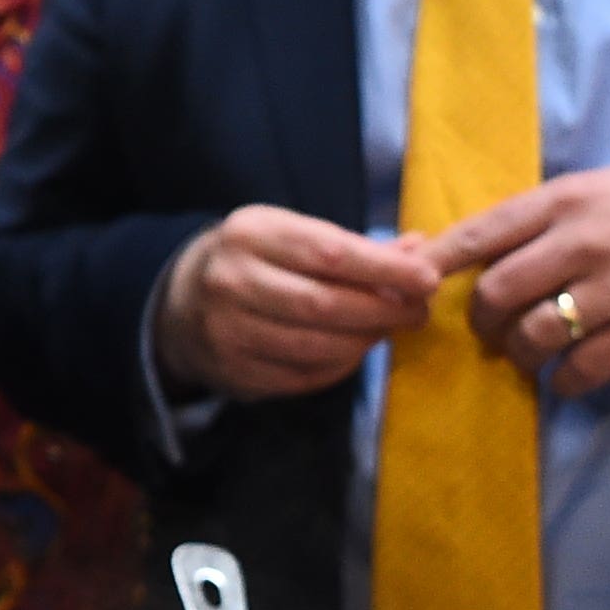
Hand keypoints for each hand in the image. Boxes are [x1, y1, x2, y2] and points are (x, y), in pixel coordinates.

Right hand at [147, 205, 443, 399]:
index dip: (385, 270)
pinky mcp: (233, 371)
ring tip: (387, 330)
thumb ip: (355, 246)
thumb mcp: (293, 235)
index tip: (427, 279)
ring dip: (365, 341)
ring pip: (316, 345)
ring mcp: (227, 330)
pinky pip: (303, 376)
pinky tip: (353, 351)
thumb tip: (419, 252)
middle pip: (325, 304)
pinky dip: (339, 366)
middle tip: (418, 313)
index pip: (330, 253)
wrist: (182, 302)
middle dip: (382, 311)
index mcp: (251, 232)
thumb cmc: (256, 261)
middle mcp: (232, 279)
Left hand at [432, 162, 609, 395]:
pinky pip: (581, 372)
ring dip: (519, 352)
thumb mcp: (597, 190)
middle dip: (482, 317)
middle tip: (490, 325)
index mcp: (568, 200)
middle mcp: (587, 242)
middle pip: (498, 291)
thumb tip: (470, 253)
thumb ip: (540, 220)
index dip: (439, 261)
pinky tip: (566, 373)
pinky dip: (561, 381)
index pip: (484, 231)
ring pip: (533, 336)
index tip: (414, 281)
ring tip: (527, 351)